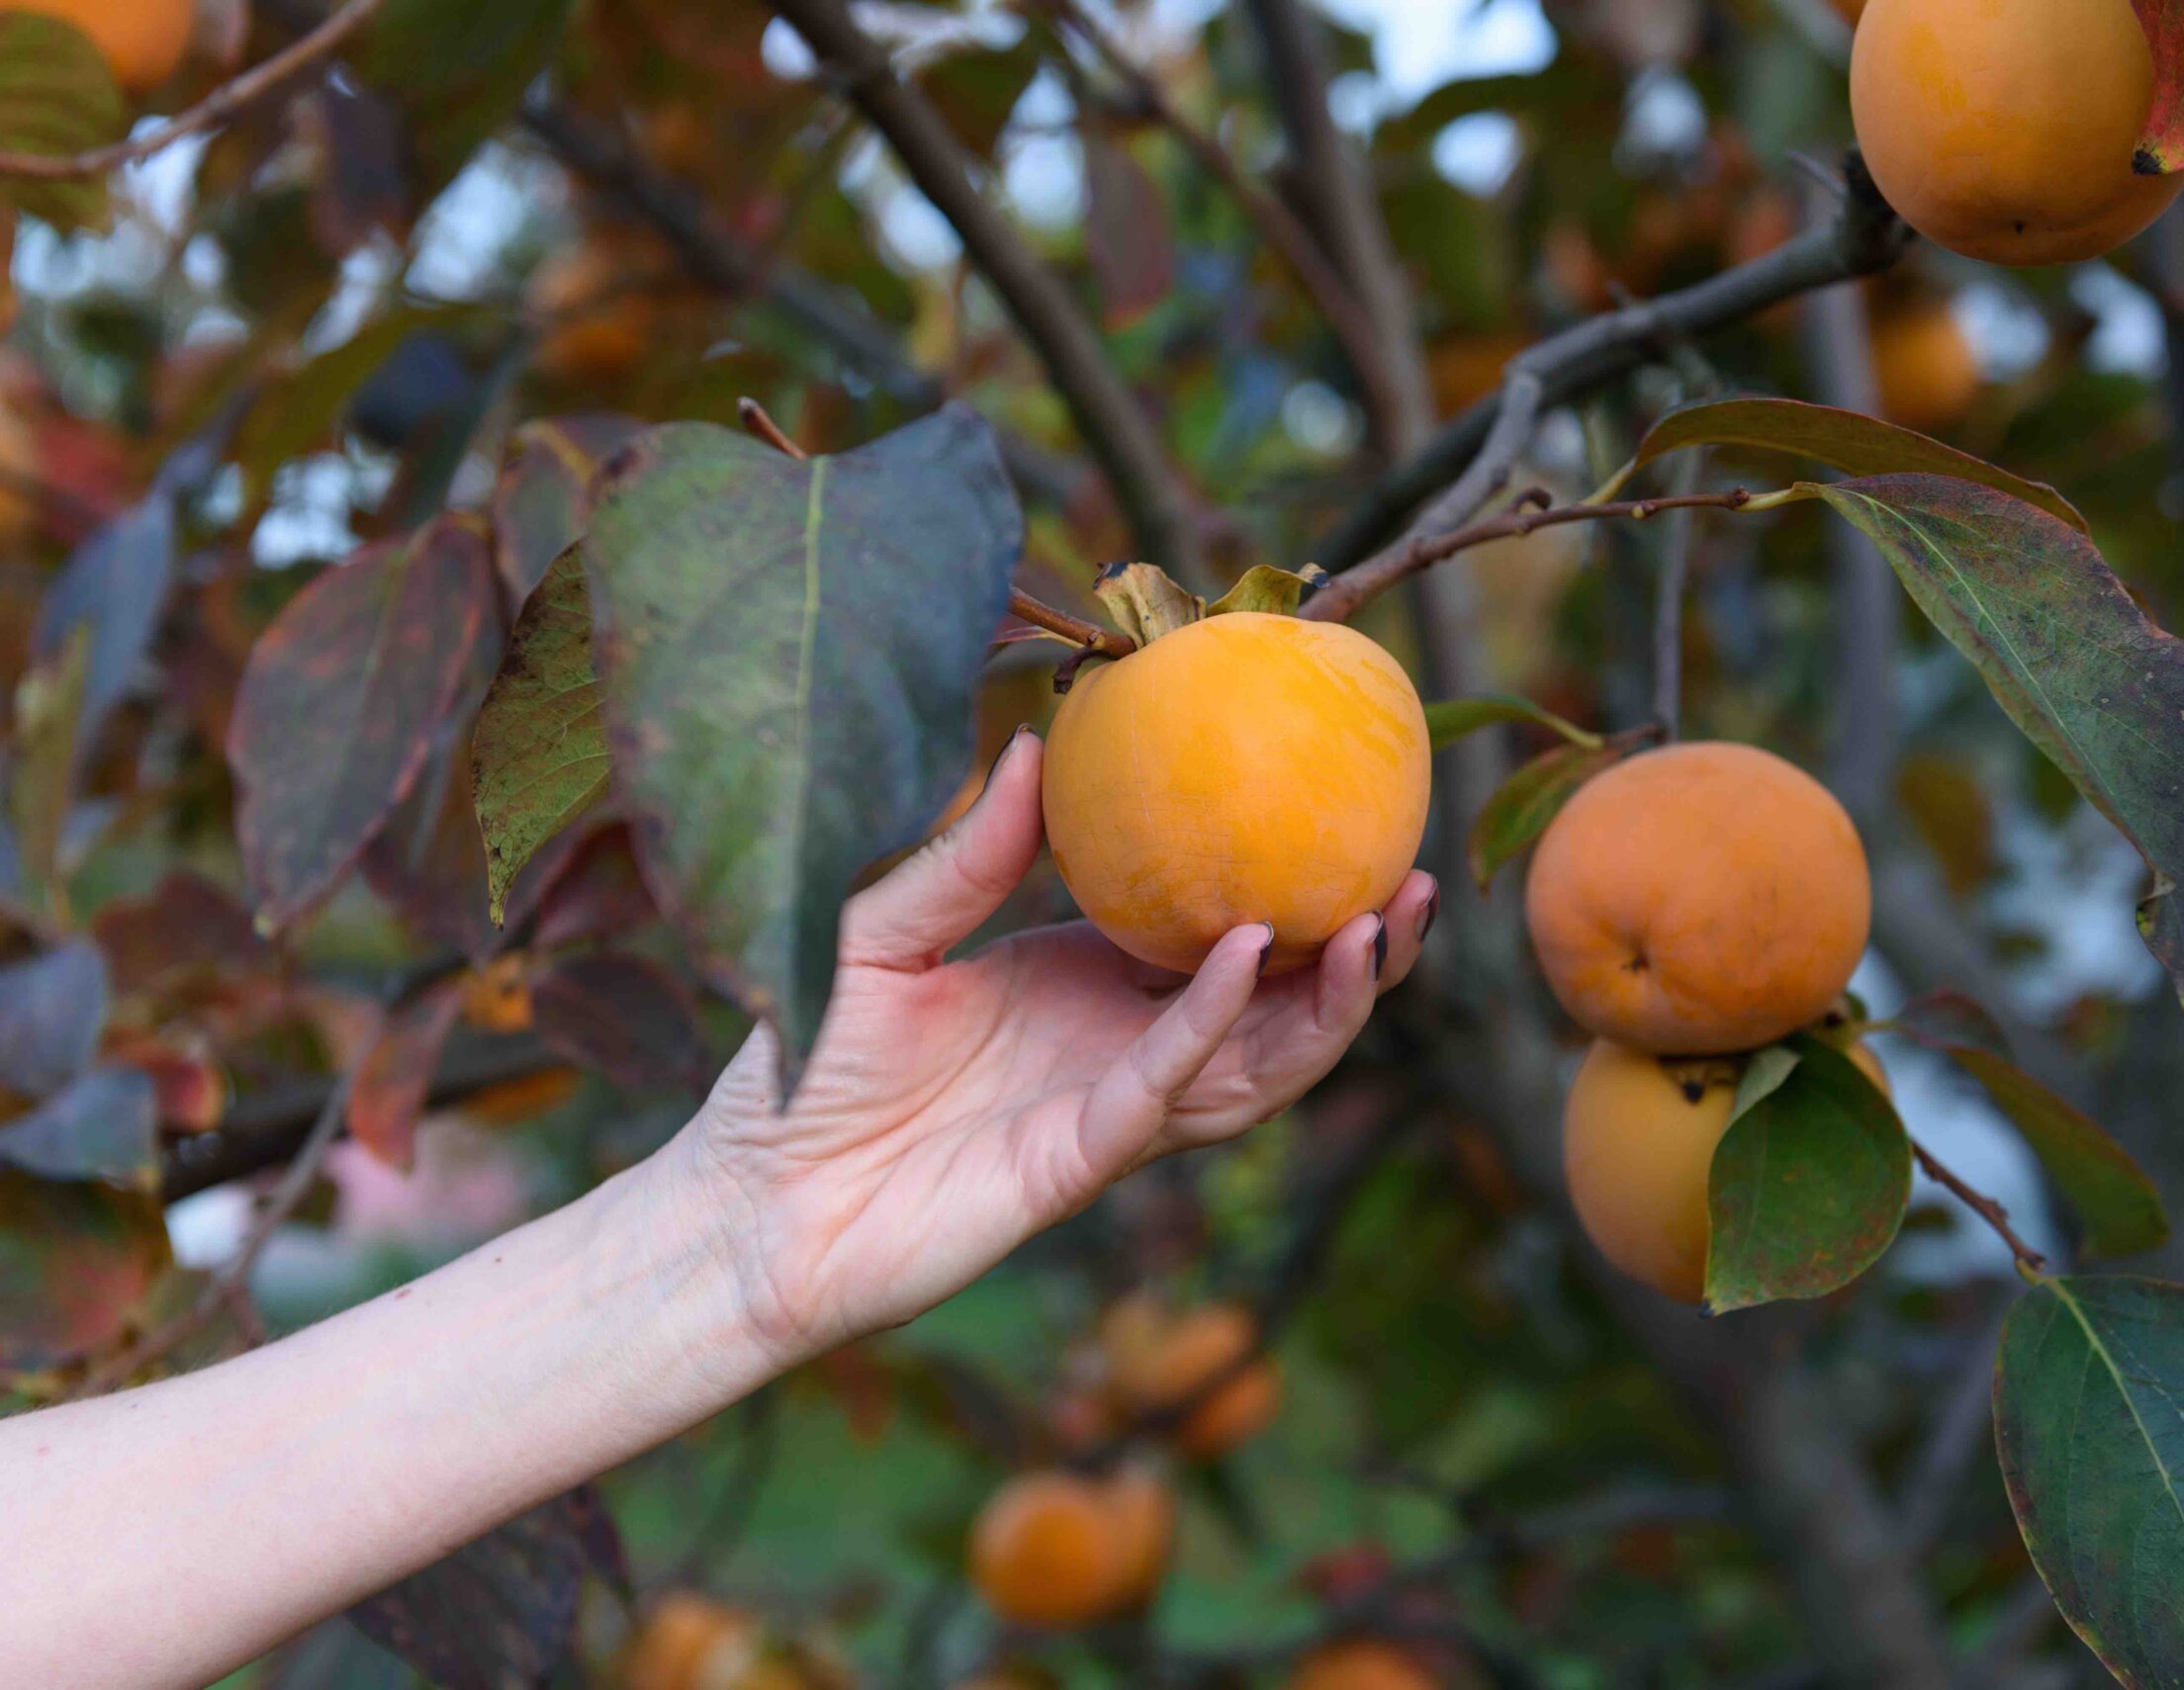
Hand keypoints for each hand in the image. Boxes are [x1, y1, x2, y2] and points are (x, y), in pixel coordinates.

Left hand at [661, 728, 1435, 1363]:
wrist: (750, 1200)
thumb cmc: (804, 1068)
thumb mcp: (883, 929)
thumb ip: (969, 853)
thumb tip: (1031, 742)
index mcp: (1087, 986)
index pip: (1217, 935)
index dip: (1288, 886)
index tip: (1346, 817)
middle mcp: (1120, 1049)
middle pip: (1277, 1006)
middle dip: (1356, 953)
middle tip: (1409, 877)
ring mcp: (1111, 1108)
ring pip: (1258, 1061)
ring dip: (1327, 996)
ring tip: (1379, 917)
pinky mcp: (1080, 1158)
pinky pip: (1169, 1084)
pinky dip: (1217, 1021)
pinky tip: (1255, 952)